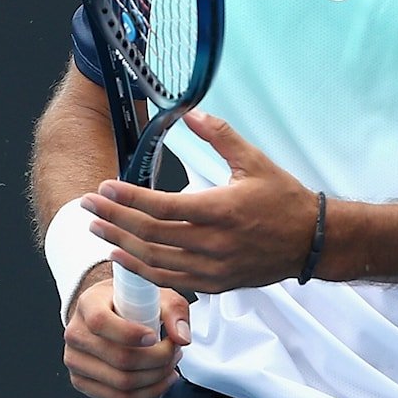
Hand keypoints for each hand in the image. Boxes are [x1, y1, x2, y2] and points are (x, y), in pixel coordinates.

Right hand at [63, 268, 191, 397]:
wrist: (108, 311)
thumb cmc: (130, 301)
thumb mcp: (154, 293)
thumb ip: (173, 309)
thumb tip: (181, 338)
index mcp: (88, 304)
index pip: (101, 323)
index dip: (131, 334)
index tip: (155, 336)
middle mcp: (76, 333)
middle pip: (119, 358)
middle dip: (158, 359)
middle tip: (175, 350)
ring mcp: (75, 360)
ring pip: (121, 382)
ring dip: (156, 377)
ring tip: (170, 363)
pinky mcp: (81, 381)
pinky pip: (118, 397)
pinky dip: (147, 392)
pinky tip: (161, 379)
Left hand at [79, 110, 318, 297]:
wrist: (310, 241)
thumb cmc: (284, 198)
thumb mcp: (255, 160)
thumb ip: (220, 136)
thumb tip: (191, 113)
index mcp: (221, 210)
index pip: (162, 206)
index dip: (128, 198)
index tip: (104, 187)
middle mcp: (214, 243)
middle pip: (150, 234)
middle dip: (114, 218)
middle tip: (87, 205)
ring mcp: (213, 268)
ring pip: (155, 261)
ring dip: (121, 244)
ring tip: (96, 229)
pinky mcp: (215, 284)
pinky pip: (170, 279)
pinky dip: (142, 269)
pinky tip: (123, 256)